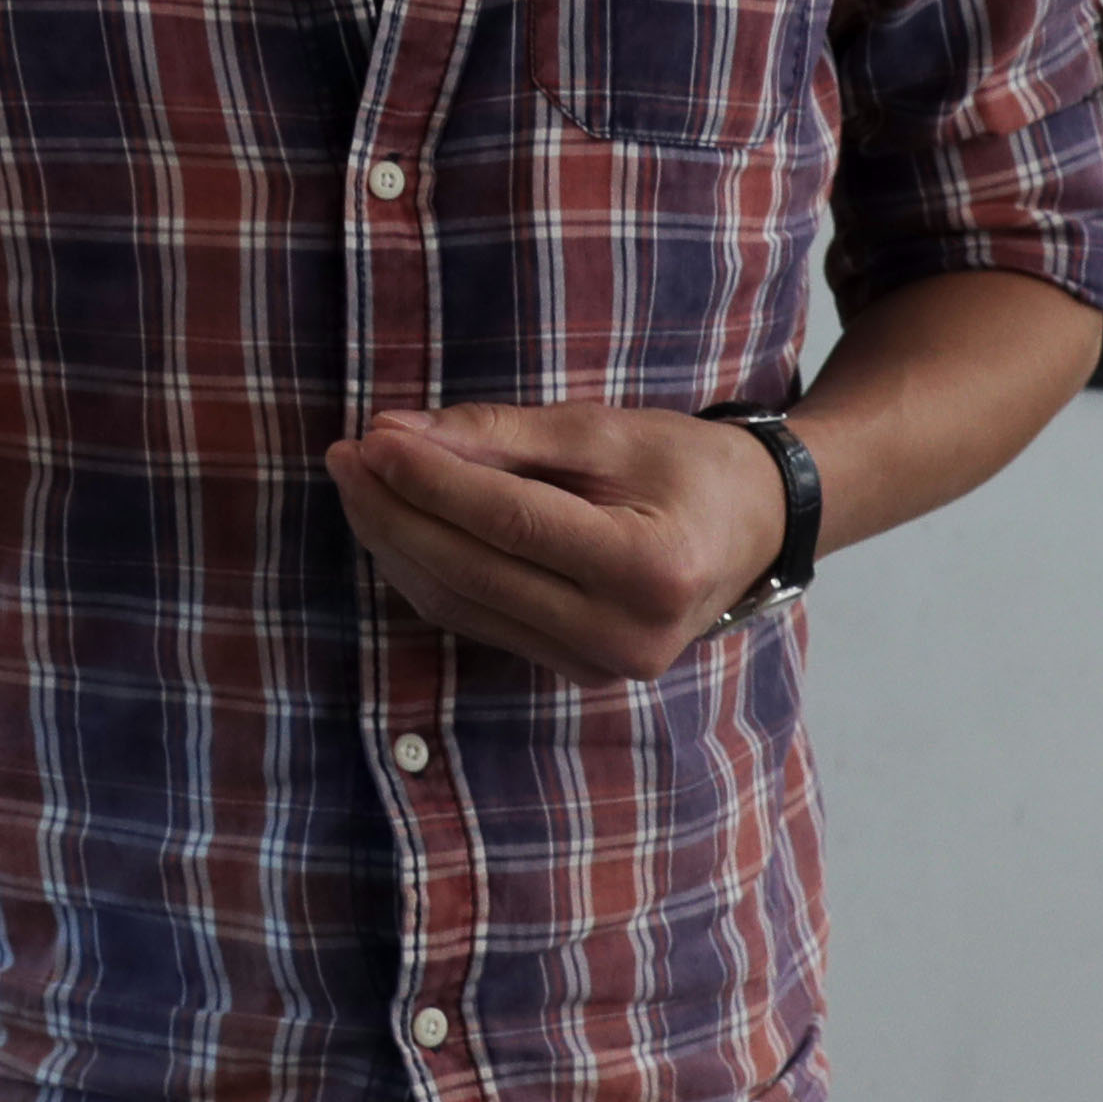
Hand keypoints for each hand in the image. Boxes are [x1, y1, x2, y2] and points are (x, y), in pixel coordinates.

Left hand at [321, 404, 785, 683]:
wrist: (755, 528)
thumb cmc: (687, 466)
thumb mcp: (607, 430)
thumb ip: (503, 433)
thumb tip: (396, 433)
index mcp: (649, 569)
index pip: (510, 522)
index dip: (430, 479)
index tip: (372, 436)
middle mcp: (624, 636)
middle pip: (474, 572)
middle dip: (396, 512)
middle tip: (346, 455)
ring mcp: (597, 666)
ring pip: (463, 604)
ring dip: (398, 542)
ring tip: (358, 481)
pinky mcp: (572, 671)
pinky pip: (477, 620)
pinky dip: (427, 570)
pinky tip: (396, 523)